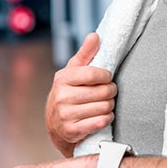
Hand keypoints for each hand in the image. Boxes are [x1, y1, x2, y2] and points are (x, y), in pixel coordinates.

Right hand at [46, 33, 116, 156]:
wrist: (55, 124)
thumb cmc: (69, 92)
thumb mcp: (73, 71)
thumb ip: (86, 53)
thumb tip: (95, 36)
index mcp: (63, 78)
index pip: (92, 73)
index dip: (106, 76)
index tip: (107, 77)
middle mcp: (62, 97)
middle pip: (102, 92)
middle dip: (110, 92)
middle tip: (108, 92)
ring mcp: (66, 115)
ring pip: (104, 107)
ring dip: (110, 106)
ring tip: (104, 104)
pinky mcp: (72, 131)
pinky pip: (101, 122)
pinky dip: (107, 119)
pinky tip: (103, 116)